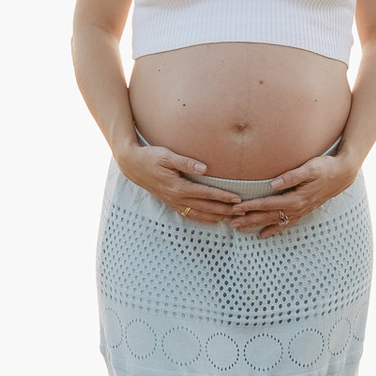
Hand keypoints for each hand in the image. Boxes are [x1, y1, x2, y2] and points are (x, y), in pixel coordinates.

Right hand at [117, 141, 241, 222]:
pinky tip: (213, 220)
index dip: (223, 197)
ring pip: (199, 214)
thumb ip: (186, 162)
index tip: (237, 199)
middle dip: (225, 210)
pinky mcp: (171, 203)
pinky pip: (190, 215)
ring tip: (233, 219)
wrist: (132, 165)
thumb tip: (205, 169)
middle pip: (206, 207)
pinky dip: (203, 219)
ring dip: (217, 217)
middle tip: (242, 212)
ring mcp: (173, 203)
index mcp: (178, 187)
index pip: (206, 194)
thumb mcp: (167, 156)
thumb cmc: (151, 157)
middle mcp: (176, 198)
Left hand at [229, 151, 359, 239]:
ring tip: (240, 229)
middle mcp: (297, 208)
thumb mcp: (310, 168)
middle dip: (248, 220)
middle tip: (230, 223)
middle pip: (268, 216)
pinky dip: (273, 230)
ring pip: (274, 222)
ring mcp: (300, 212)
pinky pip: (285, 224)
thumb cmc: (326, 167)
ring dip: (256, 225)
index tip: (236, 208)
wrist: (343, 173)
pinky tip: (263, 234)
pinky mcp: (303, 211)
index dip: (251, 206)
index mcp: (296, 199)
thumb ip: (291, 176)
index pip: (268, 204)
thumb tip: (273, 184)